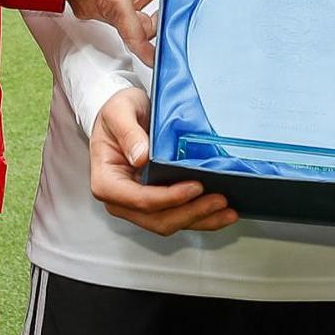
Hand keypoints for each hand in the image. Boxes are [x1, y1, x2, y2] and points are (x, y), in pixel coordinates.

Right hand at [88, 87, 238, 235]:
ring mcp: (137, 205)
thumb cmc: (117, 112)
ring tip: (227, 210)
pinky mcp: (155, 202)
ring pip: (169, 222)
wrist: (120, 114)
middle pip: (157, 218)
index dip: (169, 198)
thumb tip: (141, 157)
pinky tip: (220, 212)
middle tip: (219, 199)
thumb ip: (128, 133)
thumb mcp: (119, 111)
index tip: (195, 186)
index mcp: (107, 182)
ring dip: (199, 219)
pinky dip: (200, 217)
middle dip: (190, 212)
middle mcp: (121, 200)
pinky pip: (177, 215)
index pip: (139, 199)